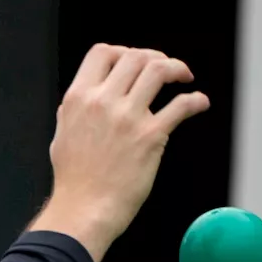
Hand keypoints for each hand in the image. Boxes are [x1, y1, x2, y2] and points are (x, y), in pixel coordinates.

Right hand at [28, 44, 209, 261]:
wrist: (84, 210)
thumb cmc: (73, 181)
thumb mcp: (61, 136)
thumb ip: (73, 113)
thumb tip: (81, 101)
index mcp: (79, 99)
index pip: (102, 53)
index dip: (123, 51)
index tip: (134, 63)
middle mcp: (103, 102)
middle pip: (135, 56)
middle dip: (155, 57)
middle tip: (166, 70)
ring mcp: (128, 117)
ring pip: (158, 70)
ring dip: (177, 68)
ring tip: (184, 78)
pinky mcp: (151, 136)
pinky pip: (181, 106)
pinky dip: (196, 100)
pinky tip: (200, 103)